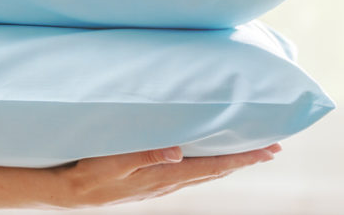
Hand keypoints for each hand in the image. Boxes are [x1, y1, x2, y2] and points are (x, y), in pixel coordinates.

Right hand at [53, 143, 281, 208]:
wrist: (72, 192)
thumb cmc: (90, 172)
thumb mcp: (114, 161)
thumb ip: (145, 155)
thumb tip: (179, 151)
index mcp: (164, 176)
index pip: (212, 167)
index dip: (241, 159)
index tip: (268, 151)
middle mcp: (168, 183)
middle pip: (215, 172)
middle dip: (243, 160)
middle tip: (271, 150)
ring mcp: (161, 186)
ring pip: (204, 174)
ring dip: (228, 164)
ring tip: (246, 155)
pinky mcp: (152, 184)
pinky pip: (190, 175)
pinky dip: (208, 168)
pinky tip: (207, 163)